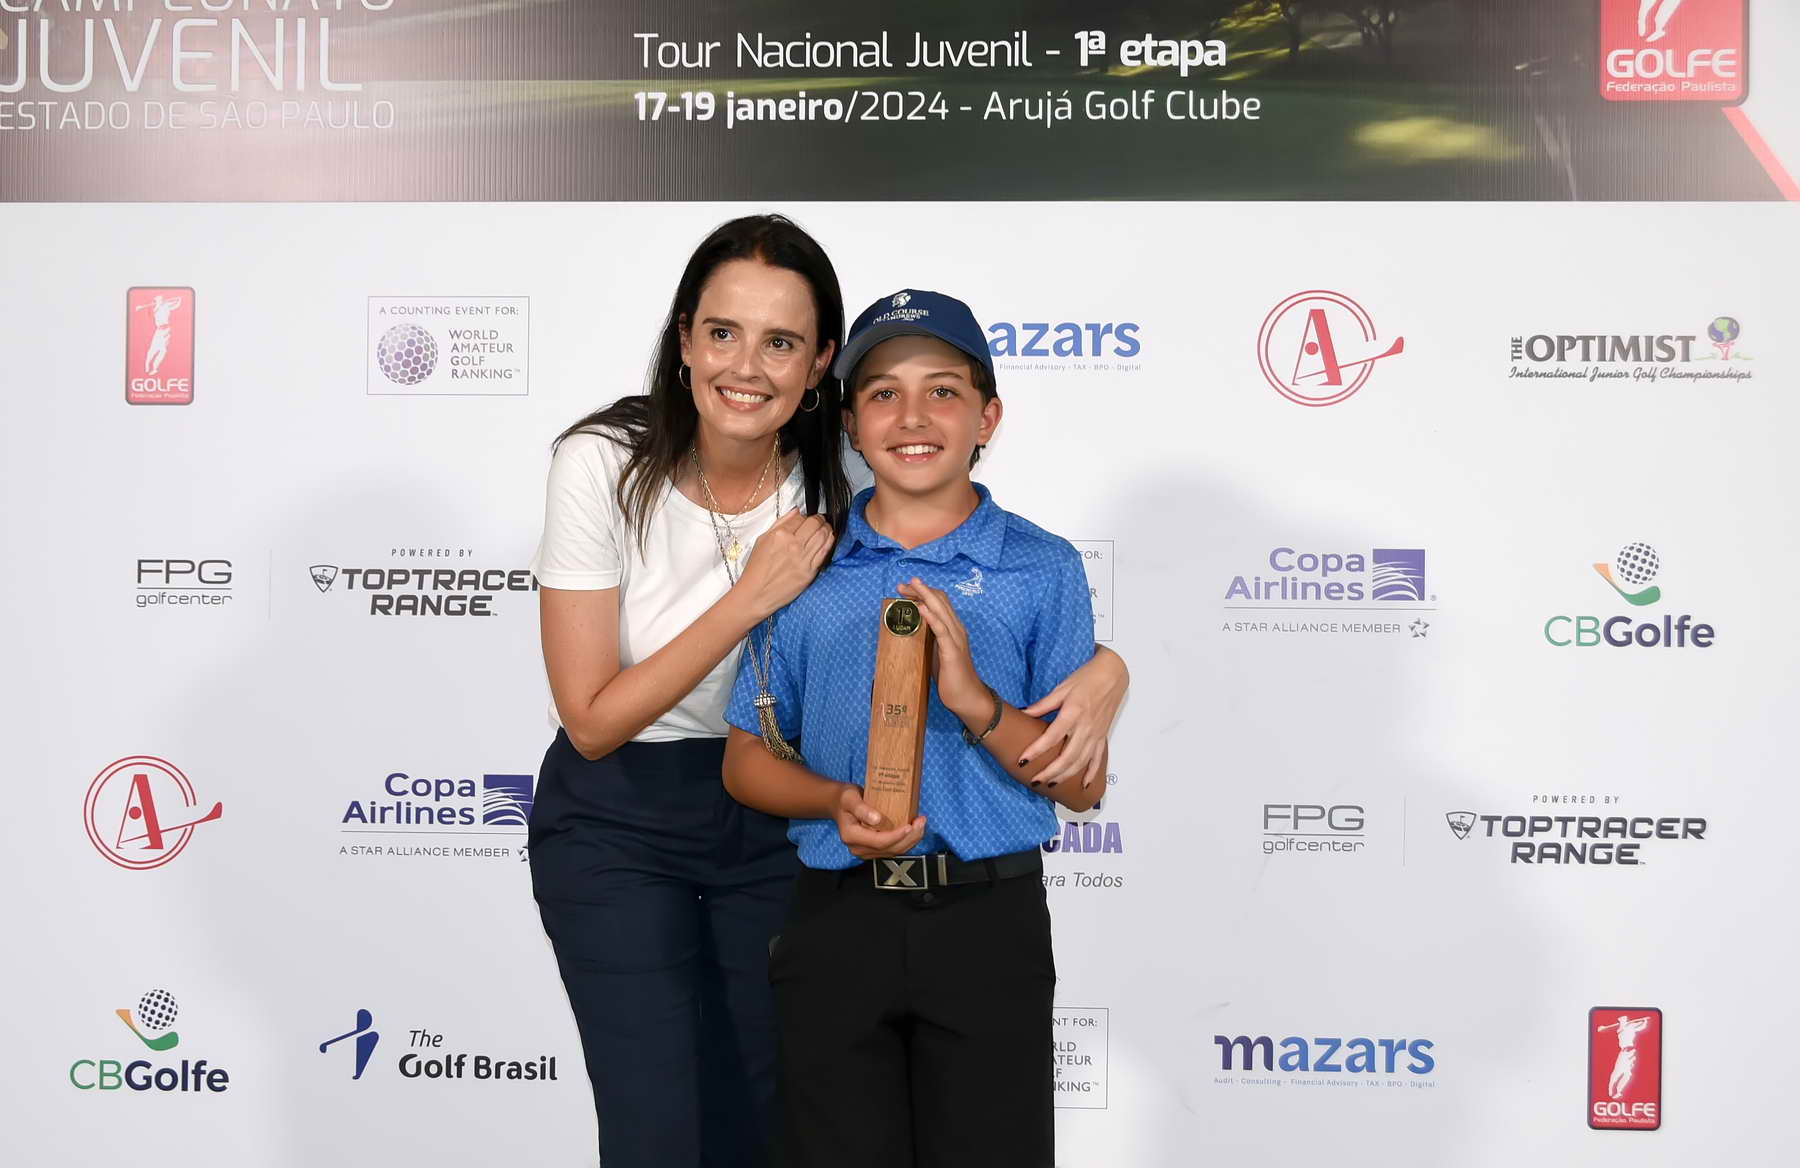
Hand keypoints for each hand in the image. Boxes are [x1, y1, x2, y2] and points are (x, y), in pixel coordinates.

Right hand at [734, 509, 833, 619]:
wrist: (756, 594)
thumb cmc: (756, 569)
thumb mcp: (762, 540)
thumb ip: (780, 523)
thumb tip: (796, 511)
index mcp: (779, 535)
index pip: (801, 517)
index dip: (805, 516)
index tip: (806, 519)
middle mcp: (793, 544)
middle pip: (815, 523)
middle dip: (819, 519)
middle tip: (819, 521)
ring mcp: (803, 558)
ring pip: (823, 535)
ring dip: (827, 529)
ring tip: (825, 528)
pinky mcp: (810, 571)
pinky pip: (825, 552)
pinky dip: (830, 542)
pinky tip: (829, 539)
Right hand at [835, 784, 927, 859]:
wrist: (839, 804)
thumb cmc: (845, 798)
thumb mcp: (850, 798)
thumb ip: (861, 808)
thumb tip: (876, 819)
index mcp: (852, 837)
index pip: (879, 842)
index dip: (896, 836)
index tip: (910, 826)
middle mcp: (858, 848)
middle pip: (890, 849)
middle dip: (909, 838)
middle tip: (921, 821)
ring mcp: (866, 851)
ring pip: (894, 851)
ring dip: (911, 840)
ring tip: (921, 823)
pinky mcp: (874, 849)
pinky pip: (894, 848)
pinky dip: (907, 840)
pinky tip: (915, 829)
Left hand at [896, 577, 986, 722]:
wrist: (968, 697)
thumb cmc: (951, 678)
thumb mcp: (936, 654)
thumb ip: (928, 640)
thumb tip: (911, 631)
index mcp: (952, 629)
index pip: (939, 603)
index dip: (923, 593)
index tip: (906, 589)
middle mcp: (956, 629)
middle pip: (939, 601)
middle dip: (920, 590)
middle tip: (901, 584)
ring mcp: (956, 638)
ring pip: (941, 610)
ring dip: (924, 596)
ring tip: (910, 586)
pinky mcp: (952, 650)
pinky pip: (941, 630)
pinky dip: (931, 617)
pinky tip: (921, 608)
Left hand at [1020, 645, 1127, 787]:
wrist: (1113, 674)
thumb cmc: (1087, 678)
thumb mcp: (1061, 688)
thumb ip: (1043, 705)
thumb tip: (1023, 713)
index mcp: (1073, 713)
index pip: (1051, 737)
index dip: (1036, 751)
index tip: (1022, 760)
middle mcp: (1086, 727)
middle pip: (1067, 756)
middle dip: (1050, 772)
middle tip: (1034, 780)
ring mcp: (1096, 734)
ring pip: (1081, 761)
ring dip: (1065, 776)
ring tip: (1050, 785)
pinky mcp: (1103, 736)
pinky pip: (1097, 759)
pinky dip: (1090, 774)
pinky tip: (1083, 785)